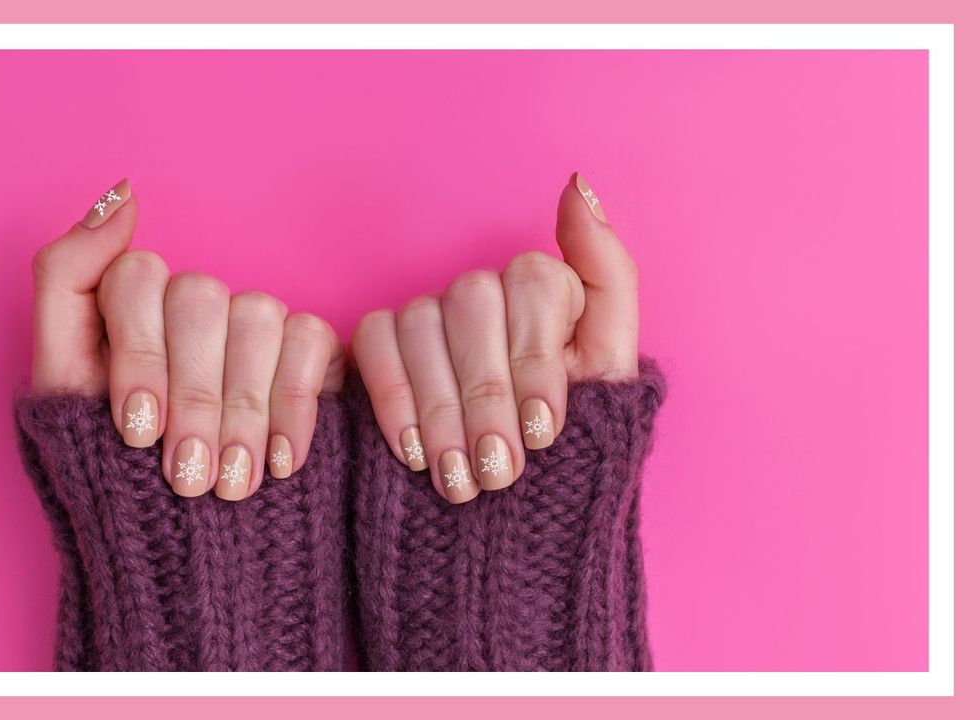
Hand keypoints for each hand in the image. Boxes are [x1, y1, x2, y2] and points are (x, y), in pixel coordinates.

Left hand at [30, 177, 345, 499]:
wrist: (186, 559)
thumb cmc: (114, 477)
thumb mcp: (61, 385)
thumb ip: (66, 278)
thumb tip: (119, 194)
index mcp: (130, 306)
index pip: (139, 278)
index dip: (141, 353)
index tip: (136, 429)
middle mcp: (193, 307)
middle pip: (202, 296)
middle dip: (193, 397)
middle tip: (186, 474)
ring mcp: (253, 325)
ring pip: (257, 315)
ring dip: (242, 411)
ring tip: (229, 484)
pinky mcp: (309, 353)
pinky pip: (311, 340)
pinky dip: (294, 406)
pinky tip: (277, 464)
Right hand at [351, 173, 638, 502]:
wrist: (522, 509)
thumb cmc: (571, 440)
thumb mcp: (609, 369)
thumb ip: (607, 274)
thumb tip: (576, 184)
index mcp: (542, 290)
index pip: (532, 284)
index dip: (535, 359)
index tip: (544, 432)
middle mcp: (483, 292)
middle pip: (473, 303)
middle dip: (487, 396)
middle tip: (499, 469)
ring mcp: (428, 312)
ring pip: (421, 322)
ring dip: (440, 408)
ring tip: (460, 478)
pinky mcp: (379, 341)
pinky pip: (373, 341)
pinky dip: (392, 398)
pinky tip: (413, 452)